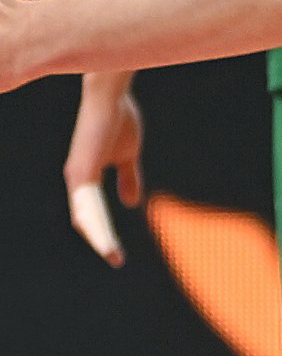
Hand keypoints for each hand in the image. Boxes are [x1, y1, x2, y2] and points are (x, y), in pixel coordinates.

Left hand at [64, 75, 143, 266]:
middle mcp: (77, 181)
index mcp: (85, 178)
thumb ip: (128, 178)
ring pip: (86, 217)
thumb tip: (132, 204)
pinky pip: (89, 205)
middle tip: (115, 259)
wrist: (109, 96)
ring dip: (100, 238)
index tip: (116, 249)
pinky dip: (98, 222)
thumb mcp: (128, 155)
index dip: (102, 231)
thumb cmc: (117, 119)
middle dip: (100, 240)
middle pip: (86, 220)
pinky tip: (105, 232)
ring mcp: (77, 177)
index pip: (90, 212)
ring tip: (113, 255)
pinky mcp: (82, 172)